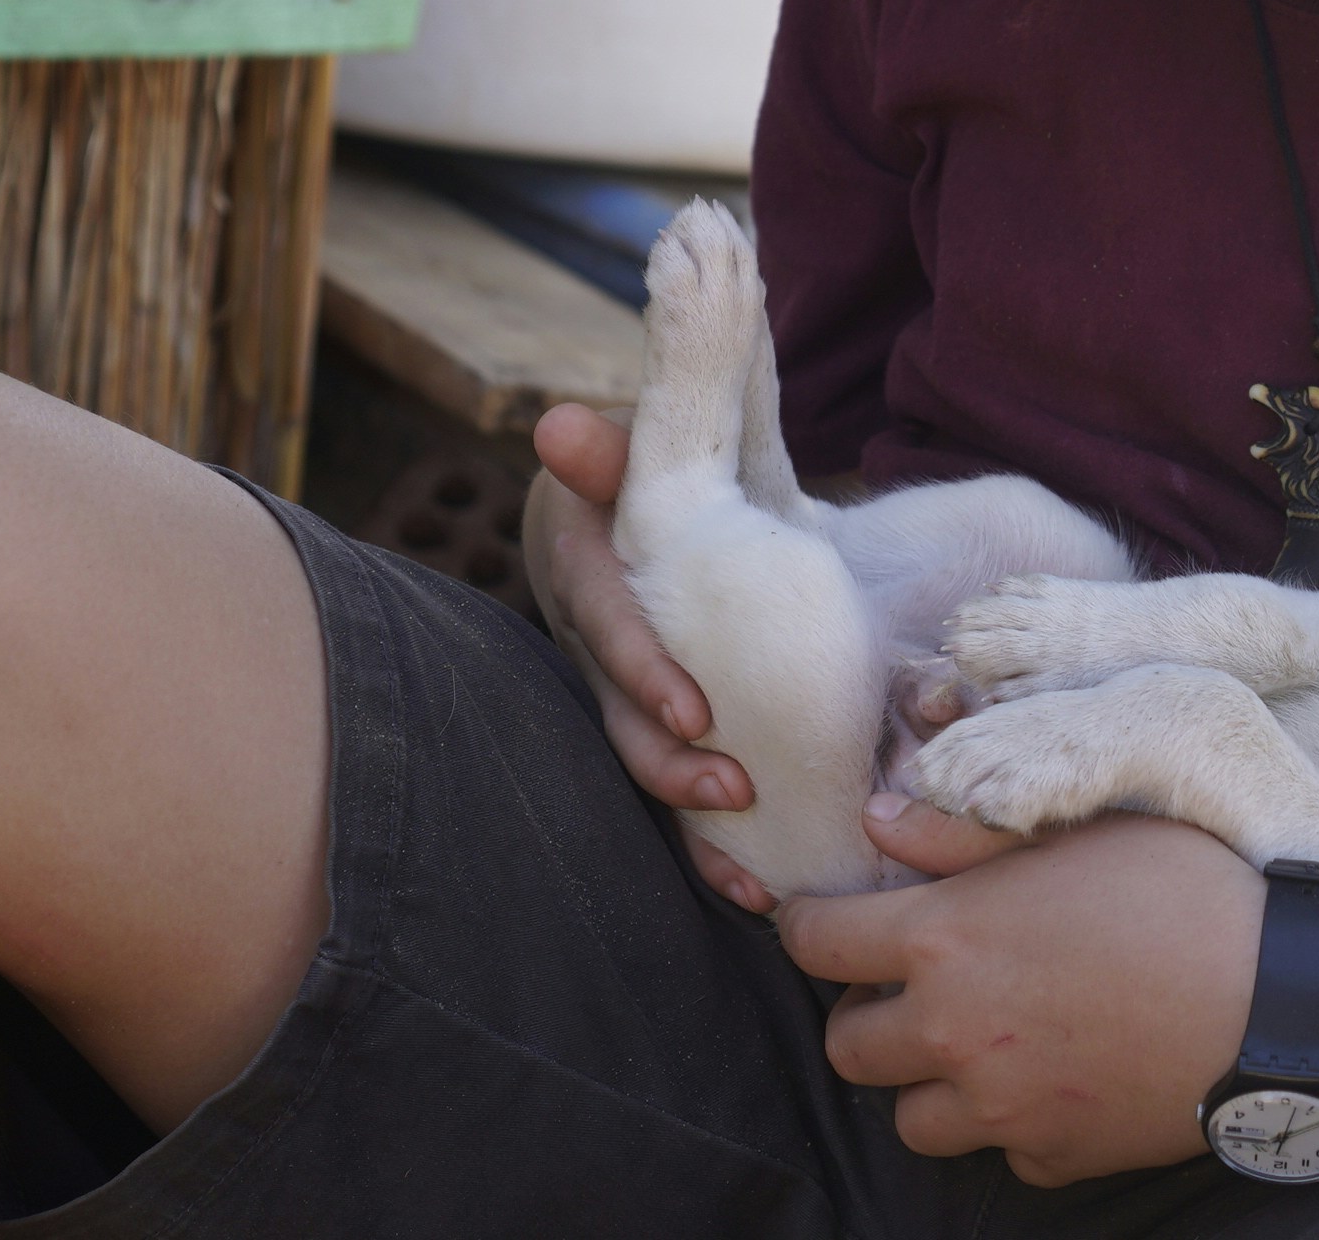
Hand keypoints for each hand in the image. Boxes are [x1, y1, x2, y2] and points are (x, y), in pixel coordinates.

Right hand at [526, 402, 771, 910]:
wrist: (632, 505)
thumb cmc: (641, 477)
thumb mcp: (632, 452)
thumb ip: (610, 447)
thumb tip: (561, 427)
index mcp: (587, 577)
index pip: (606, 624)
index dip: (642, 670)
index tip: (694, 711)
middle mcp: (590, 649)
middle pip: (617, 719)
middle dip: (668, 765)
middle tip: (732, 789)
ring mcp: (617, 698)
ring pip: (642, 771)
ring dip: (690, 827)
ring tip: (751, 876)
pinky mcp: (653, 728)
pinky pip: (674, 795)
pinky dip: (707, 847)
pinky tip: (758, 891)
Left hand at [778, 802, 1261, 1186]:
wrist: (1284, 1004)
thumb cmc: (1186, 895)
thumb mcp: (1078, 830)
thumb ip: (960, 832)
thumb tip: (879, 821)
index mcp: (947, 941)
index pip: (815, 941)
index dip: (806, 925)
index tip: (824, 921)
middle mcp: (953, 1034)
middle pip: (846, 1045)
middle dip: (863, 1013)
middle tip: (914, 987)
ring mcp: (1001, 1108)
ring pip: (909, 1118)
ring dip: (928, 1083)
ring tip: (979, 1045)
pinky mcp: (1054, 1157)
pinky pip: (1001, 1149)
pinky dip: (1014, 1123)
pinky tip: (1059, 1080)